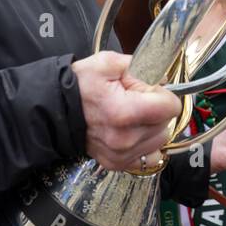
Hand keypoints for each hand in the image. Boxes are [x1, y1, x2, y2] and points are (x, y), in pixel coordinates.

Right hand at [74, 52, 182, 170]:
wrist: (55, 110)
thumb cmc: (79, 86)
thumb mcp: (107, 62)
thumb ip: (140, 65)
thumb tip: (163, 77)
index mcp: (125, 112)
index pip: (170, 107)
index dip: (164, 93)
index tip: (150, 89)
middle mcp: (126, 138)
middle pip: (166, 123)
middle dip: (156, 109)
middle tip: (136, 100)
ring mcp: (121, 154)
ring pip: (160, 140)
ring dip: (152, 127)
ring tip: (132, 116)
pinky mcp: (117, 163)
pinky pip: (148, 157)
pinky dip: (145, 145)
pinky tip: (133, 133)